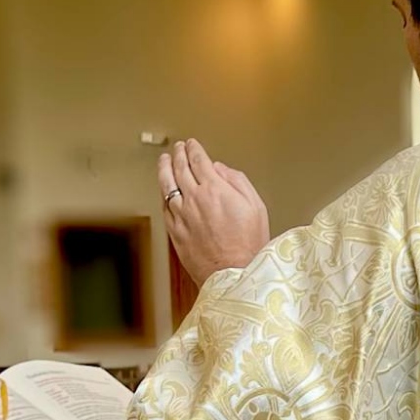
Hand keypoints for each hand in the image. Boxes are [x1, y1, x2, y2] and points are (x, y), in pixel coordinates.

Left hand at [159, 139, 270, 288]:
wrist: (233, 275)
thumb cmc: (248, 246)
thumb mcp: (256, 207)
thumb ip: (237, 182)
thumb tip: (221, 170)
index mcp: (215, 190)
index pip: (199, 160)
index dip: (194, 149)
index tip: (192, 144)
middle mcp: (194, 200)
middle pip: (180, 168)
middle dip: (178, 154)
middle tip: (178, 148)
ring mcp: (181, 216)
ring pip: (166, 185)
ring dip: (164, 169)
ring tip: (164, 161)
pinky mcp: (175, 232)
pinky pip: (164, 207)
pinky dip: (163, 194)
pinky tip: (164, 190)